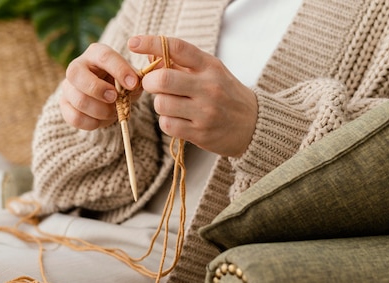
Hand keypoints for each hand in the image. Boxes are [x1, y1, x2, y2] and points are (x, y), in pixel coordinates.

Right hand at [59, 43, 139, 129]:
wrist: (107, 97)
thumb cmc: (121, 83)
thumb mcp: (131, 78)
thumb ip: (135, 79)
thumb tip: (136, 83)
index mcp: (96, 53)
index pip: (104, 57)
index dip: (119, 70)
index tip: (133, 84)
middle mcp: (77, 66)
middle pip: (76, 74)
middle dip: (98, 89)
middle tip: (115, 98)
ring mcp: (68, 86)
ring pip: (78, 100)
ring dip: (100, 110)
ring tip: (113, 112)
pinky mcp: (64, 105)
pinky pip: (74, 118)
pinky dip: (92, 123)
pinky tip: (102, 120)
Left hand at [128, 35, 257, 156]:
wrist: (254, 125)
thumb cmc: (225, 94)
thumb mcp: (210, 73)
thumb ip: (181, 65)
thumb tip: (149, 57)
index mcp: (210, 66)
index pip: (177, 49)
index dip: (151, 43)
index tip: (133, 42)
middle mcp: (209, 87)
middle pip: (163, 80)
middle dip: (150, 82)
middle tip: (153, 85)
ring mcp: (205, 112)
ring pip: (161, 105)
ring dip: (159, 104)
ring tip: (172, 105)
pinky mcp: (200, 133)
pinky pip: (167, 125)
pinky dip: (166, 122)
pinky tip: (178, 120)